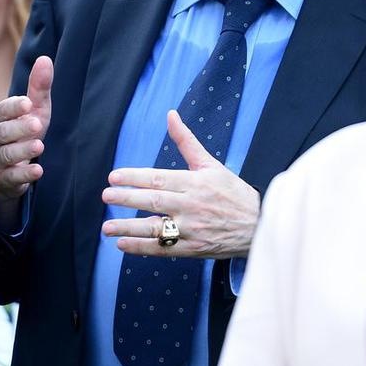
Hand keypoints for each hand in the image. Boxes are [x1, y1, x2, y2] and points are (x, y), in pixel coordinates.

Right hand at [0, 56, 52, 219]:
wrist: (8, 169)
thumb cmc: (21, 132)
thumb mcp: (32, 110)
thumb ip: (38, 87)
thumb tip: (45, 58)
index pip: (1, 110)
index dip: (14, 107)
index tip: (28, 103)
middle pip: (2, 133)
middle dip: (18, 128)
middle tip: (36, 124)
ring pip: (6, 155)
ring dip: (23, 150)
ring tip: (39, 145)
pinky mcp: (5, 178)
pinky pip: (13, 177)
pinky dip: (25, 174)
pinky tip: (38, 170)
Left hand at [101, 110, 260, 258]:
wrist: (260, 224)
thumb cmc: (233, 192)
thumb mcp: (211, 164)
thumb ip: (186, 141)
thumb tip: (170, 115)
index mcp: (194, 183)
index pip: (158, 178)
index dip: (134, 177)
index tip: (114, 177)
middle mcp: (192, 206)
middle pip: (154, 201)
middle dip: (127, 199)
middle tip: (106, 196)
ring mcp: (192, 229)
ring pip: (156, 229)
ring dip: (129, 228)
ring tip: (107, 227)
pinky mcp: (194, 249)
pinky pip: (164, 249)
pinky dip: (142, 248)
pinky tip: (123, 245)